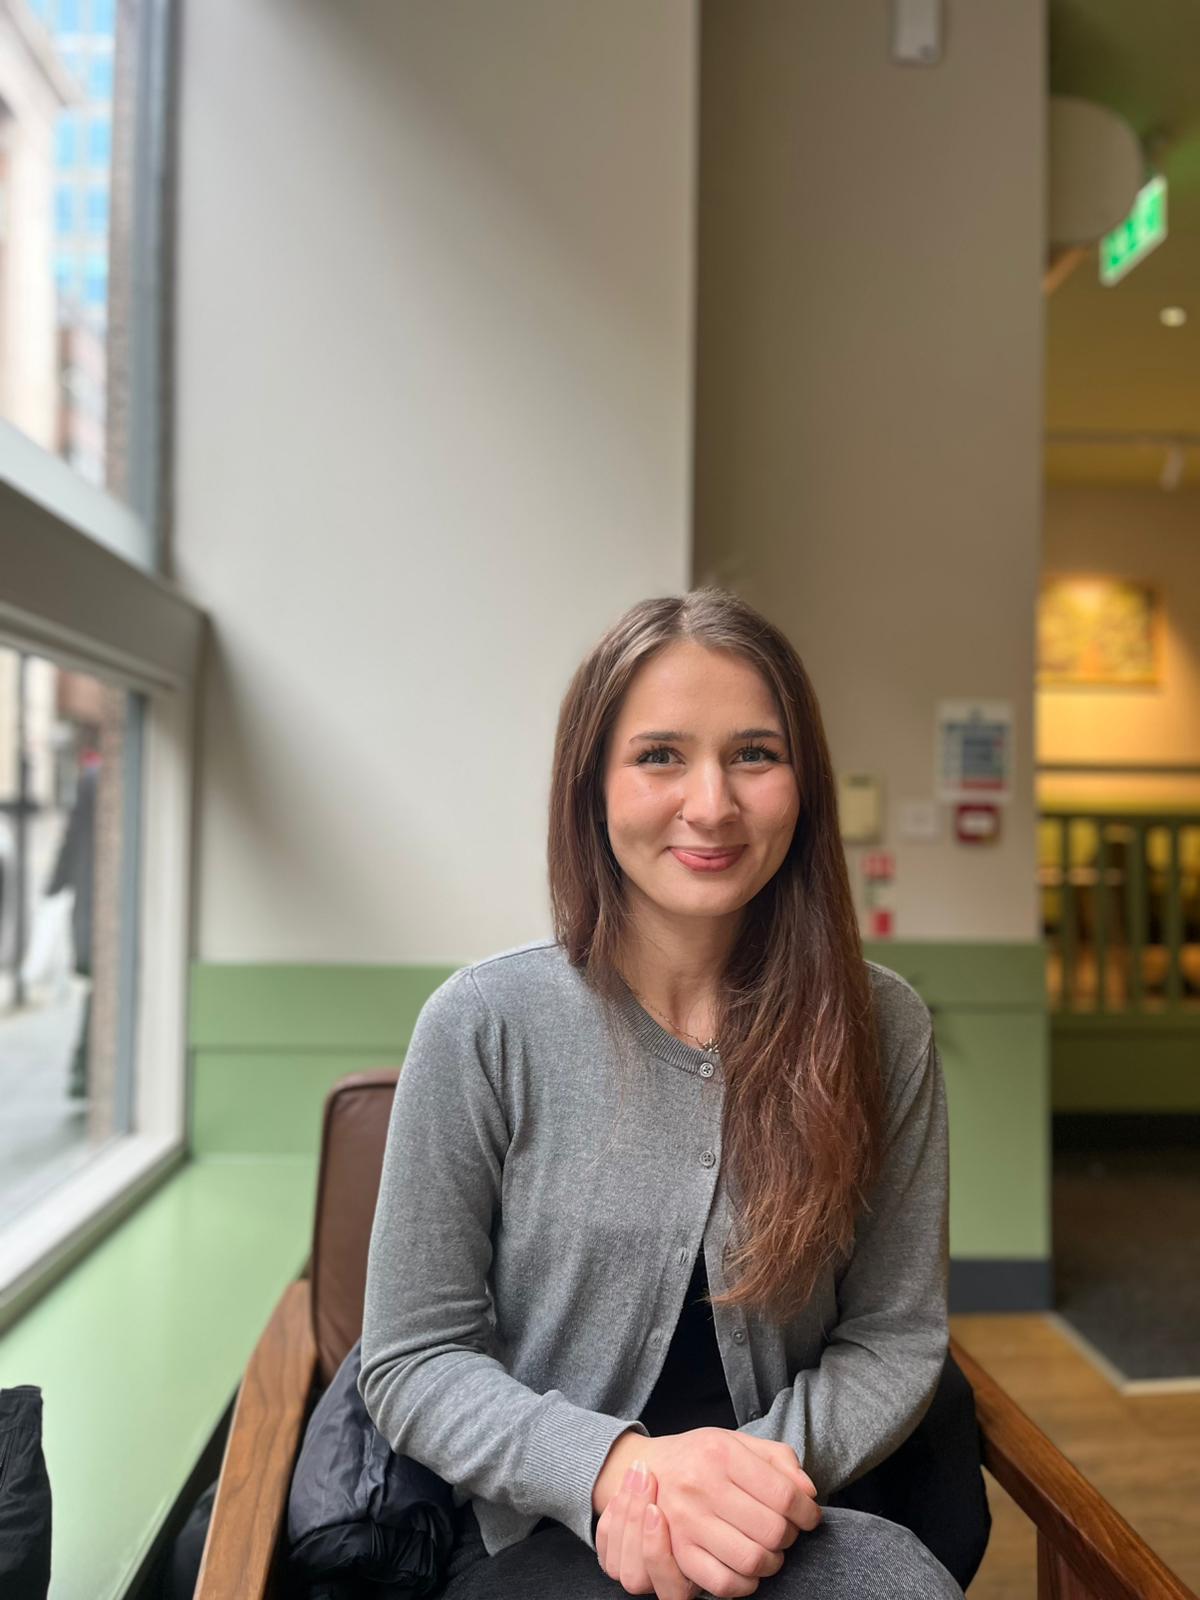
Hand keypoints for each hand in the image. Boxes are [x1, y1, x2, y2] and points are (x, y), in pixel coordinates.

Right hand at [602, 1431, 819, 1597]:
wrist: (647, 1468)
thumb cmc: (700, 1456)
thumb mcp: (737, 1442)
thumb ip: (778, 1459)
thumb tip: (808, 1492)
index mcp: (721, 1453)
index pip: (784, 1493)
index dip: (807, 1511)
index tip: (809, 1516)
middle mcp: (701, 1485)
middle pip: (772, 1530)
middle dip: (791, 1537)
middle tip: (787, 1532)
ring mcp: (686, 1521)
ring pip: (751, 1560)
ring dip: (772, 1562)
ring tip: (769, 1551)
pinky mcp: (677, 1551)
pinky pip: (722, 1583)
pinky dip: (745, 1583)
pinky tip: (747, 1568)